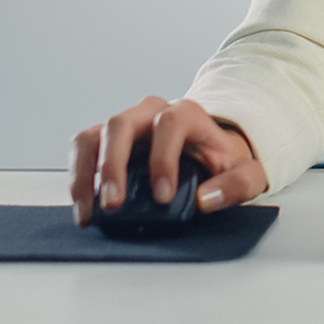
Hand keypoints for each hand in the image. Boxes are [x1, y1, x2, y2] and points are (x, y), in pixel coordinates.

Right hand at [69, 97, 267, 225]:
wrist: (210, 153)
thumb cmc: (224, 163)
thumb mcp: (246, 173)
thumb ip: (236, 185)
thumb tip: (206, 199)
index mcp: (187, 115)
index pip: (169, 124)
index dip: (163, 158)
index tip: (163, 196)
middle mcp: (151, 112)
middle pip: (121, 124)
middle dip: (113, 165)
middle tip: (113, 204)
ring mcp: (126, 124)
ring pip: (94, 135)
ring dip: (86, 173)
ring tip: (90, 211)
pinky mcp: (106, 141)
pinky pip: (83, 149)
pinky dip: (78, 177)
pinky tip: (84, 207)